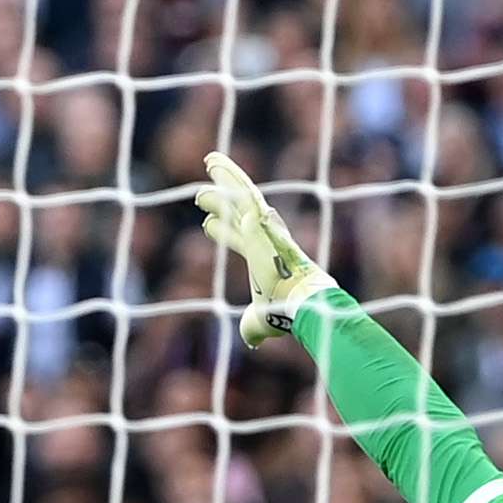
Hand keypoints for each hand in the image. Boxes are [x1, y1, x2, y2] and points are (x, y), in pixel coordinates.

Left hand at [193, 151, 326, 346]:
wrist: (300, 301)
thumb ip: (253, 326)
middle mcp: (263, 236)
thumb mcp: (262, 321)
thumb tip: (252, 341)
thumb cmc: (286, 311)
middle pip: (238, 211)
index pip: (240, 239)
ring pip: (240, 193)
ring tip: (208, 161)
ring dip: (224, 177)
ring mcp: (261, 225)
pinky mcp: (259, 219)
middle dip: (222, 200)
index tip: (206, 225)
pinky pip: (240, 190)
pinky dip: (227, 175)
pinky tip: (213, 163)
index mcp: (263, 256)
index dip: (223, 232)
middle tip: (202, 193)